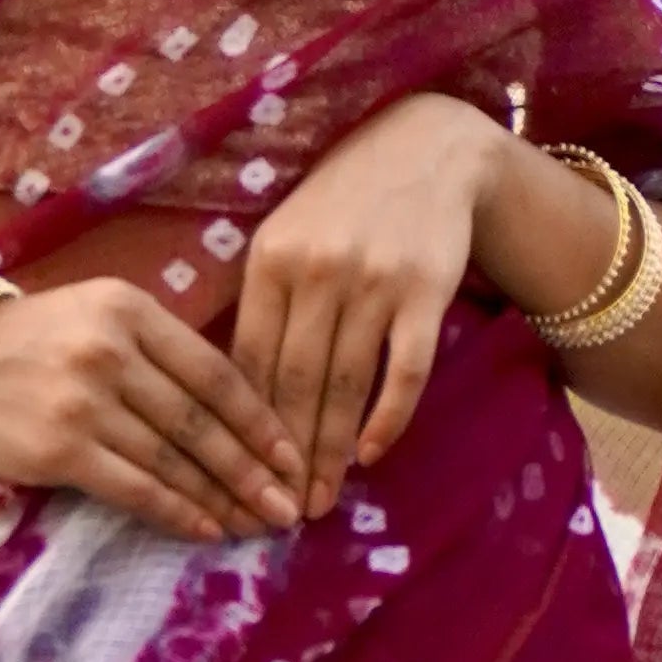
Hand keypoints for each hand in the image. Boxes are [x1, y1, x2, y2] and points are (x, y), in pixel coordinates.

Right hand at [0, 274, 307, 540]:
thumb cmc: (31, 345)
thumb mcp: (97, 317)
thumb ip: (159, 351)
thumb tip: (234, 412)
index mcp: (130, 310)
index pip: (215, 372)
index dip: (260, 421)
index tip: (292, 456)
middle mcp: (111, 351)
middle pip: (202, 422)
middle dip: (253, 471)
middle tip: (289, 506)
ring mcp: (84, 401)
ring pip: (174, 460)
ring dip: (222, 499)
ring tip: (257, 525)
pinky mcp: (60, 449)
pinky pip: (135, 489)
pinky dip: (177, 512)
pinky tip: (207, 529)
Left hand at [227, 91, 496, 515]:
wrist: (429, 149)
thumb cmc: (344, 200)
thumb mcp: (286, 234)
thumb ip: (262, 302)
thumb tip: (232, 390)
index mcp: (269, 261)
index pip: (248, 362)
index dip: (242, 428)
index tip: (237, 477)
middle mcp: (317, 272)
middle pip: (294, 384)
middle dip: (285, 456)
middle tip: (279, 512)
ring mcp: (374, 283)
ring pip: (344, 385)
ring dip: (331, 451)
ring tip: (321, 500)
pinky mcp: (426, 292)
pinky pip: (404, 371)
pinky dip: (387, 418)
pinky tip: (372, 455)